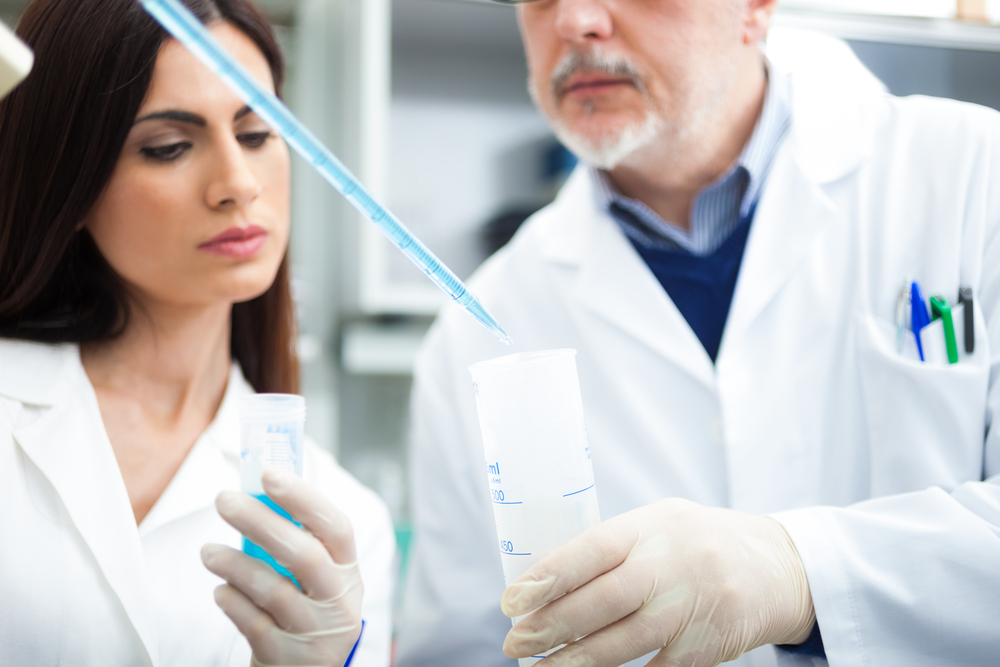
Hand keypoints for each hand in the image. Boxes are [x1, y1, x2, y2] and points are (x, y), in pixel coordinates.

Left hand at [202, 469, 362, 666]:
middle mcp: (339, 602)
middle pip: (304, 555)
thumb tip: (260, 488)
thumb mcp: (317, 579)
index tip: (270, 473)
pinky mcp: (287, 657)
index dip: (305, 498)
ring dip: (235, 564)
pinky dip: (232, 602)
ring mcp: (315, 632)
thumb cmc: (306, 612)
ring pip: (274, 591)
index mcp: (348, 571)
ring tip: (208, 552)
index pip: (336, 527)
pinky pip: (253, 624)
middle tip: (224, 500)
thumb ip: (298, 541)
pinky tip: (220, 591)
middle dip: (260, 522)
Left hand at [500, 498, 813, 666]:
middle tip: (515, 642)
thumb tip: (544, 579)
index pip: (593, 548)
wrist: (778, 567)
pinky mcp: (708, 646)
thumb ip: (613, 547)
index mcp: (654, 525)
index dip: (550, 576)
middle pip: (605, 601)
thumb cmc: (699, 543)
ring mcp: (694, 605)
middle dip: (553, 626)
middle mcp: (675, 562)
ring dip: (576, 661)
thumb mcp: (659, 526)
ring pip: (625, 641)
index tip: (511, 599)